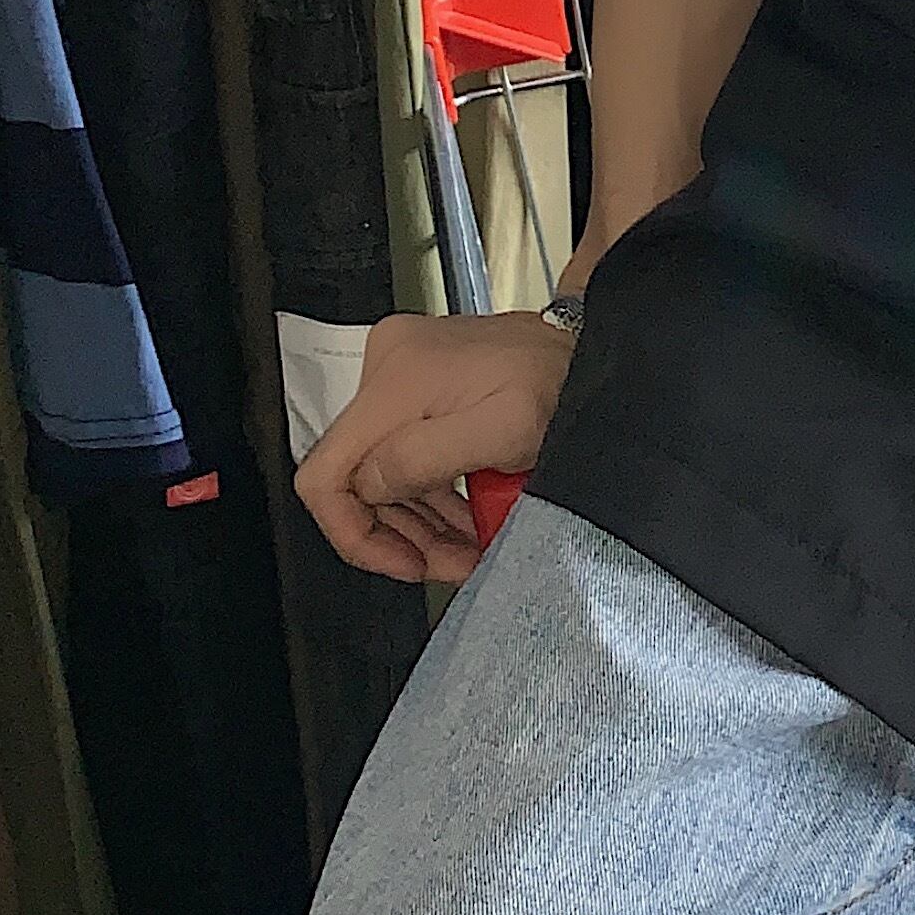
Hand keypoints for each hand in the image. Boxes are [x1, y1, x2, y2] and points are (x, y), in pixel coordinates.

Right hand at [296, 309, 578, 585]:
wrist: (590, 350)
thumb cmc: (559, 379)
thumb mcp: (502, 429)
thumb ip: (424, 460)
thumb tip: (368, 486)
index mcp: (394, 380)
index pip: (324, 475)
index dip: (352, 533)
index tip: (399, 563)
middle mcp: (387, 368)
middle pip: (359, 479)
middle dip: (400, 533)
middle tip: (446, 564)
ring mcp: (403, 375)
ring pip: (384, 473)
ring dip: (420, 520)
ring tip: (463, 550)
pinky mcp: (422, 386)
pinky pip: (406, 454)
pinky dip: (431, 493)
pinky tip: (463, 519)